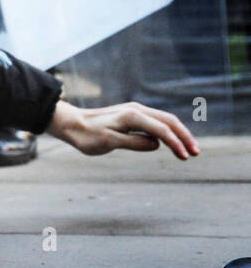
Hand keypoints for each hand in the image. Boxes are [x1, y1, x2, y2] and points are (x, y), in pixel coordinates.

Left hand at [46, 100, 198, 159]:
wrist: (70, 123)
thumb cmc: (86, 135)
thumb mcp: (108, 142)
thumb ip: (132, 142)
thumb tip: (156, 144)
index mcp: (131, 116)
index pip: (161, 130)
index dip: (176, 144)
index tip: (186, 157)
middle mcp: (136, 110)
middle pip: (169, 121)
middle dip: (184, 137)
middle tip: (196, 154)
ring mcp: (134, 111)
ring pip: (164, 120)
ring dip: (179, 134)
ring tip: (189, 150)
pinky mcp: (131, 115)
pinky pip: (156, 122)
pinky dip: (168, 132)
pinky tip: (173, 143)